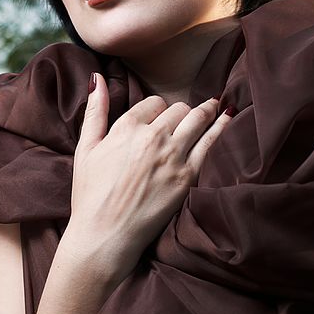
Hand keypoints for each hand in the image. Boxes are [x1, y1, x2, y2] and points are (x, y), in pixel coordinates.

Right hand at [64, 72, 233, 282]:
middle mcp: (152, 137)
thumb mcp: (85, 149)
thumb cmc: (90, 196)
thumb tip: (98, 79)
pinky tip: (228, 116)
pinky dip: (221, 126)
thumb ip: (95, 111)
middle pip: (177, 109)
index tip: (158, 118)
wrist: (105, 235)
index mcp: (127, 127)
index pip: (153, 103)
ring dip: (206, 110)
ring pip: (196, 119)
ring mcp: (173, 156)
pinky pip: (211, 143)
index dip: (156, 110)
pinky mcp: (188, 176)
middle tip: (184, 117)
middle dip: (180, 111)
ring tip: (214, 105)